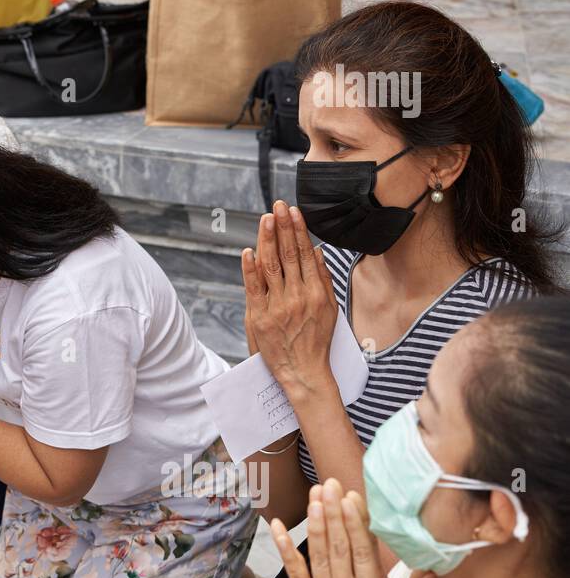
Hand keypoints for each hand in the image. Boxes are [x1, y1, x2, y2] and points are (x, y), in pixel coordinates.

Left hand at [241, 199, 338, 399]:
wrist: (303, 372)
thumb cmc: (316, 340)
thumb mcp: (329, 309)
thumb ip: (323, 279)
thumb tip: (316, 251)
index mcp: (316, 293)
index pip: (306, 254)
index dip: (299, 230)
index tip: (294, 211)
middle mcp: (298, 296)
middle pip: (289, 255)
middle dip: (283, 227)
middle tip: (279, 205)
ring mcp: (278, 306)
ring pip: (272, 266)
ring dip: (268, 240)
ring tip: (266, 218)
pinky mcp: (259, 317)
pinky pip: (254, 288)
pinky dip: (250, 268)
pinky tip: (249, 251)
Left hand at [271, 478, 435, 577]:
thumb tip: (433, 570)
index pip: (364, 553)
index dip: (356, 524)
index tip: (352, 499)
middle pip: (339, 547)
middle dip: (334, 512)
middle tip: (330, 484)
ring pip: (317, 554)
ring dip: (315, 522)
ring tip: (314, 495)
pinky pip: (293, 573)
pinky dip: (284, 548)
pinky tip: (277, 526)